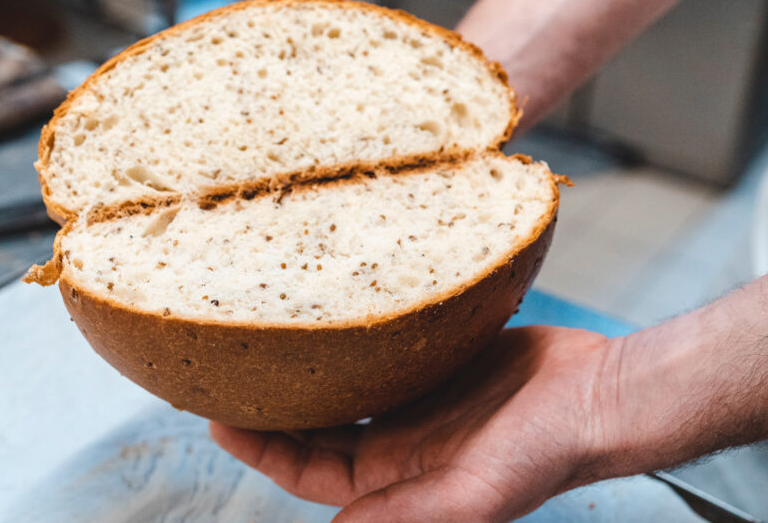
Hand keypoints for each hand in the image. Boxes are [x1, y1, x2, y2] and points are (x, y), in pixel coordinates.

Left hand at [211, 326, 616, 521]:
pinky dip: (350, 337)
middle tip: (225, 369)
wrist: (598, 395)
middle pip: (316, 427)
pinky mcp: (435, 358)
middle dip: (270, 406)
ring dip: (306, 369)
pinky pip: (380, 348)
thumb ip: (406, 516)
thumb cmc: (546, 452)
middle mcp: (399, 440)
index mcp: (397, 478)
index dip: (262, 449)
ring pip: (343, 384)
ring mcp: (416, 396)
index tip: (219, 418)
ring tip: (264, 338)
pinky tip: (328, 314)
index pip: (308, 470)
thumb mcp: (474, 496)